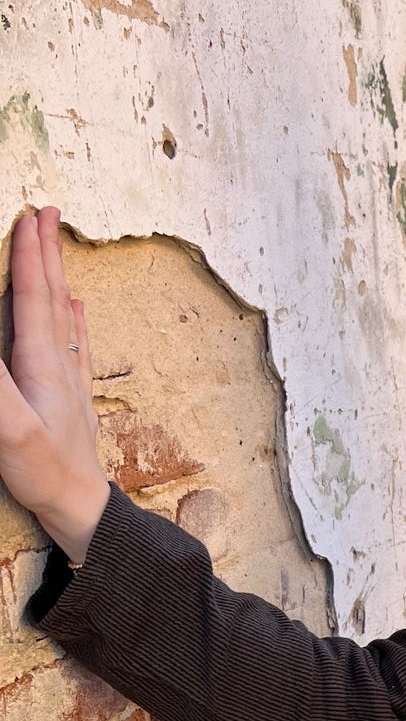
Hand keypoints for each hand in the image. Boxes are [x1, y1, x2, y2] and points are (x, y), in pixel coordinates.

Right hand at [2, 206, 110, 562]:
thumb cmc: (42, 470)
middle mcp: (61, 363)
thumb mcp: (7, 424)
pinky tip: (79, 309)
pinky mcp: (73, 398)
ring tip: (57, 249)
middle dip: (46, 253)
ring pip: (64, 314)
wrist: (82, 508)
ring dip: (58, 278)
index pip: (32, 296)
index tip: (29, 216)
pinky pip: (75, 344)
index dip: (29, 256)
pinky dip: (74, 318)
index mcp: (42, 362)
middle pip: (52, 296)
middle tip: (47, 212)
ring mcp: (70, 380)